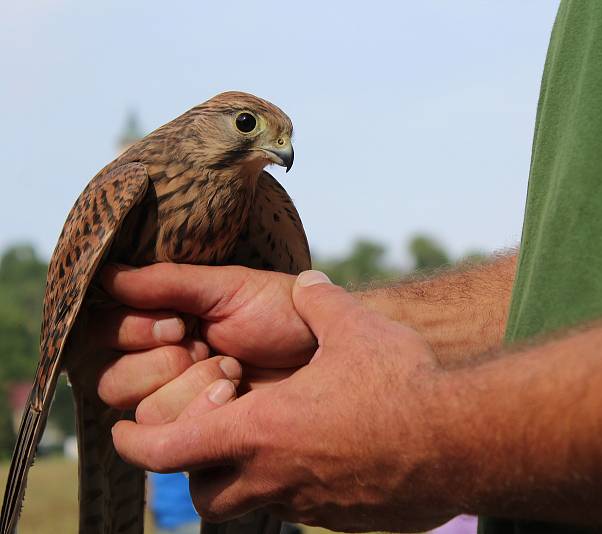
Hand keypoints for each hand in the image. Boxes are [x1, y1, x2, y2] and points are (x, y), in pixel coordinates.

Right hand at [93, 263, 315, 421]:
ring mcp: (181, 407)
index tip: (179, 324)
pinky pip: (174, 444)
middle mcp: (161, 368)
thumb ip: (167, 284)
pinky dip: (203, 416)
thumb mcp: (228, 289)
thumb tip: (106, 276)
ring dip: (189, 392)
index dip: (133, 334)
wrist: (328, 348)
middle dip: (163, 367)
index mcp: (160, 326)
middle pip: (112, 384)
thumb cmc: (282, 312)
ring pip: (143, 417)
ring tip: (233, 372)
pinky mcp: (203, 440)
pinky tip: (236, 398)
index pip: (104, 337)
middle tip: (209, 349)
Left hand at [111, 271, 458, 530]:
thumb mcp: (353, 327)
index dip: (135, 441)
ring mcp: (309, 503)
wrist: (459, 440)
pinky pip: (301, 508)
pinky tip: (327, 452)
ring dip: (245, 480)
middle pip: (203, 494)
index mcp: (261, 429)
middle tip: (211, 434)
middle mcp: (275, 476)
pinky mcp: (343, 517)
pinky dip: (295, 486)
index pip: (167, 449)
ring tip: (271, 442)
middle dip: (194, 468)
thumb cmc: (400, 383)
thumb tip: (310, 284)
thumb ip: (321, 301)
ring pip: (252, 506)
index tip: (125, 432)